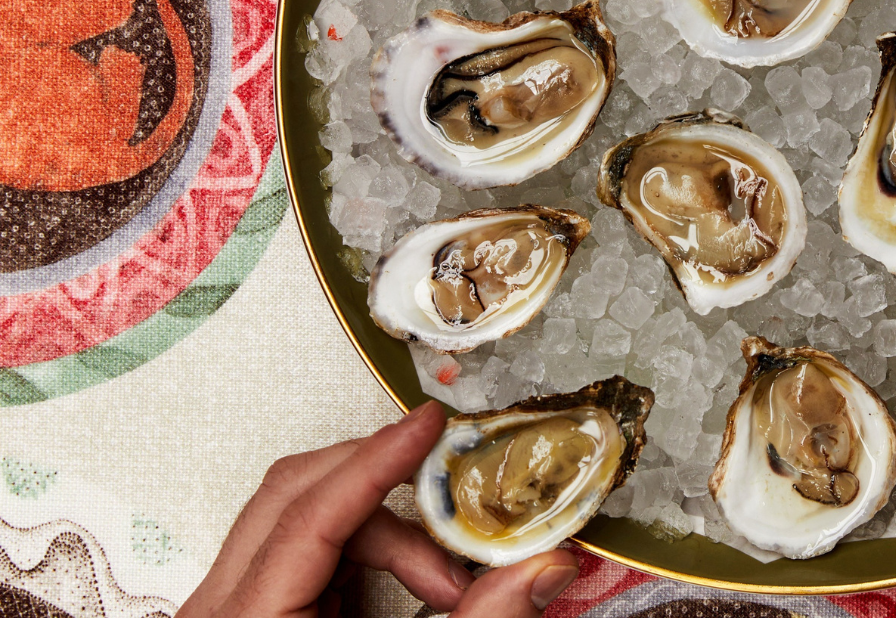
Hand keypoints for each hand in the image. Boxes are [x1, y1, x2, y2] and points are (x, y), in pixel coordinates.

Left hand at [177, 401, 580, 617]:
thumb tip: (545, 566)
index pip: (310, 513)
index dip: (376, 461)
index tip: (428, 425)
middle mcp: (220, 610)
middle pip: (299, 495)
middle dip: (391, 494)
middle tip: (461, 498)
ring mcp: (234, 608)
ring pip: (306, 515)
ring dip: (389, 532)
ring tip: (449, 587)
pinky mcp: (259, 610)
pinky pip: (310, 547)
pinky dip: (370, 551)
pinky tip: (416, 588)